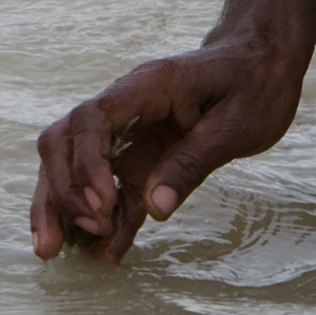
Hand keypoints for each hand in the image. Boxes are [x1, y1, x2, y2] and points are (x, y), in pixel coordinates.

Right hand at [30, 38, 304, 261]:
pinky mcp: (139, 155)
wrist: (262, 62)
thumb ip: (192, 162)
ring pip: (73, 165)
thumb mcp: (237, 124)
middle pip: (65, 142)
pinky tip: (103, 252)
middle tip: (79, 235)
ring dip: (61, 206)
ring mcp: (127, 131)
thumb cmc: (254, 84)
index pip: (92, 121)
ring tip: (53, 252)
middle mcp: (124, 107)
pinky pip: (111, 187)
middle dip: (60, 191)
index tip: (103, 206)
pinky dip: (103, 218)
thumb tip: (155, 209)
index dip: (87, 164)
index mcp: (147, 88)